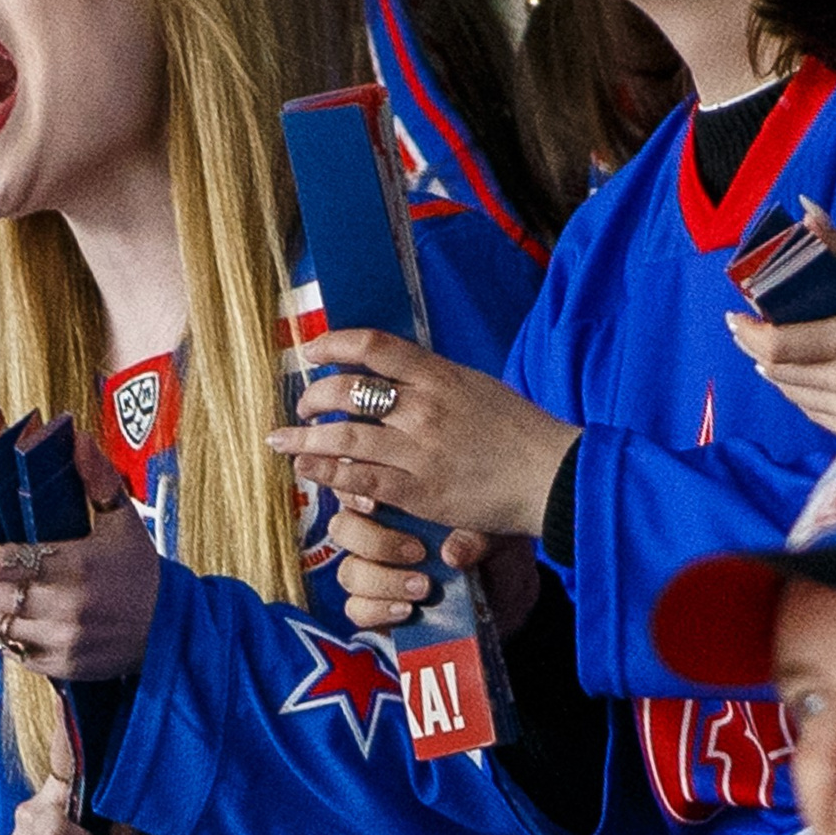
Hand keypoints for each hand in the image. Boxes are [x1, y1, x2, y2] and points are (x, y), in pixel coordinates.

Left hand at [0, 431, 158, 681]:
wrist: (171, 628)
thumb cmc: (140, 569)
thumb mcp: (123, 520)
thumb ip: (97, 478)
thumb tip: (76, 437)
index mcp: (76, 566)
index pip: (0, 562)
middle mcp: (65, 607)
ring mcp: (61, 641)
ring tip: (9, 593)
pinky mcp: (61, 667)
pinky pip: (12, 652)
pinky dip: (12, 634)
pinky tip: (28, 619)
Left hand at [267, 331, 580, 537]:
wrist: (552, 474)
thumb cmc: (520, 430)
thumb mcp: (478, 387)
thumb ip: (435, 380)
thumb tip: (396, 374)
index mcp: (441, 375)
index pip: (376, 346)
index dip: (335, 343)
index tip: (312, 350)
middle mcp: (426, 407)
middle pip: (349, 391)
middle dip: (314, 397)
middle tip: (301, 406)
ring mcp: (421, 450)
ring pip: (346, 437)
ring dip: (307, 437)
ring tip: (283, 440)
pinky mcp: (422, 491)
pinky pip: (363, 479)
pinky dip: (330, 472)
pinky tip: (309, 470)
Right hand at [327, 507, 542, 633]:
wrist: (504, 593)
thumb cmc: (488, 546)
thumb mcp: (490, 529)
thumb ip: (474, 533)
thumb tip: (453, 554)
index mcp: (395, 501)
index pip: (356, 487)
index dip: (355, 492)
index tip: (374, 503)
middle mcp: (376, 534)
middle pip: (343, 528)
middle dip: (375, 540)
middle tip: (417, 551)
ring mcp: (373, 573)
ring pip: (349, 572)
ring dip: (384, 580)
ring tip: (424, 586)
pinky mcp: (376, 609)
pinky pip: (357, 609)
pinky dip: (379, 609)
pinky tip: (408, 609)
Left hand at [723, 206, 835, 439]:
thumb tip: (805, 212)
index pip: (779, 345)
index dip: (748, 332)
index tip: (735, 315)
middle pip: (779, 372)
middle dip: (755, 347)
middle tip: (747, 327)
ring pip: (794, 394)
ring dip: (775, 370)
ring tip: (768, 347)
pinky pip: (815, 413)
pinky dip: (800, 391)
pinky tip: (798, 373)